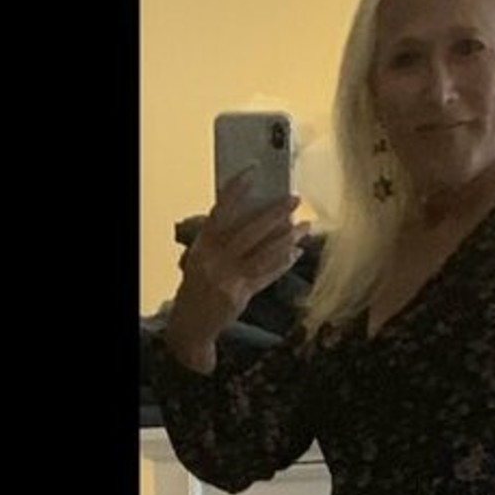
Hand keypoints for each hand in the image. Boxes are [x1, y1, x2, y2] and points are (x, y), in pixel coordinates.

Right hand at [166, 171, 309, 359]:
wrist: (190, 324)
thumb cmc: (200, 284)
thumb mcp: (203, 256)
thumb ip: (222, 237)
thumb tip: (257, 214)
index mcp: (203, 244)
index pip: (220, 210)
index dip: (236, 190)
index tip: (253, 170)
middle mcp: (213, 259)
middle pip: (249, 231)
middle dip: (274, 213)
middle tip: (295, 198)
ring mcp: (227, 278)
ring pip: (263, 253)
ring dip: (287, 238)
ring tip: (305, 227)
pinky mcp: (239, 295)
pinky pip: (266, 275)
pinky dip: (282, 263)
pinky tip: (296, 253)